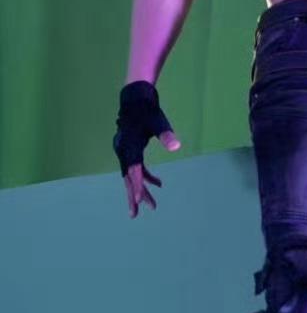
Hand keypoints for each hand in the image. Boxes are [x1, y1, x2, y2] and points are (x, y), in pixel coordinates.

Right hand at [113, 81, 180, 215]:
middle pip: (128, 177)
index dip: (135, 186)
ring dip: (140, 189)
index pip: (132, 170)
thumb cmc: (147, 109)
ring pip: (131, 175)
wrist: (135, 97)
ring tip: (151, 206)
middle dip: (134, 195)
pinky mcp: (130, 149)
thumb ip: (166, 134)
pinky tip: (158, 184)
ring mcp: (125, 151)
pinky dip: (146, 176)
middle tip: (135, 215)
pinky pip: (137, 167)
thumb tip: (177, 146)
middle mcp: (124, 150)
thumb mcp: (158, 121)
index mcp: (129, 146)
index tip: (137, 201)